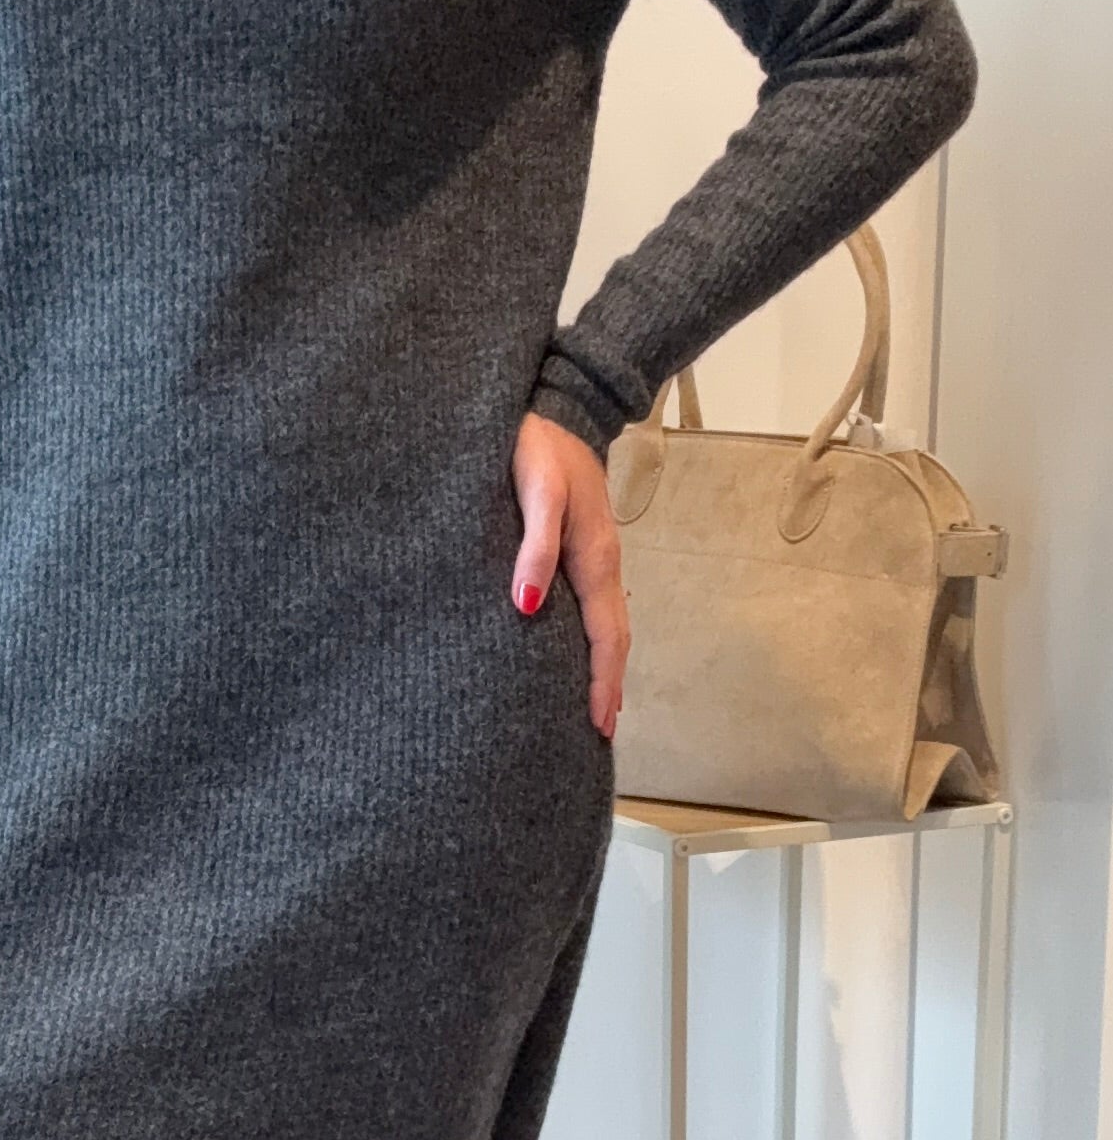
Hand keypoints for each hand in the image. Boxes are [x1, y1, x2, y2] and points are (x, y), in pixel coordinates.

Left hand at [509, 412, 629, 738]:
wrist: (555, 405)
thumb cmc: (539, 445)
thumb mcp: (536, 490)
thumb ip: (535, 546)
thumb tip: (526, 606)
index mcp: (595, 558)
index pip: (606, 636)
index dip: (603, 682)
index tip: (600, 725)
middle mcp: (601, 564)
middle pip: (613, 639)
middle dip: (609, 687)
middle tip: (600, 734)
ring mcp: (594, 557)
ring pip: (605, 624)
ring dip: (603, 667)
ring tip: (595, 708)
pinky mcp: (580, 548)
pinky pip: (592, 607)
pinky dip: (592, 639)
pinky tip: (578, 653)